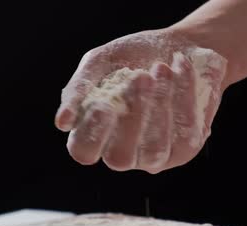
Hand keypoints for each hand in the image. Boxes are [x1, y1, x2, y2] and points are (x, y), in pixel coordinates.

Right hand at [55, 29, 226, 173]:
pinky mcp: (183, 150)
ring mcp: (153, 156)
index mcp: (94, 133)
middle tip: (141, 77)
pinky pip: (184, 136)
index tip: (103, 105)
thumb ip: (79, 89)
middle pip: (119, 158)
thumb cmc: (131, 57)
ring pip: (154, 150)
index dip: (92, 134)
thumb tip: (62, 123)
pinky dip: (184, 97)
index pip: (83, 151)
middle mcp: (122, 151)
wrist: (178, 47)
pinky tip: (179, 68)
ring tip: (161, 68)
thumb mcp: (99, 62)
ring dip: (160, 106)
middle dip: (132, 117)